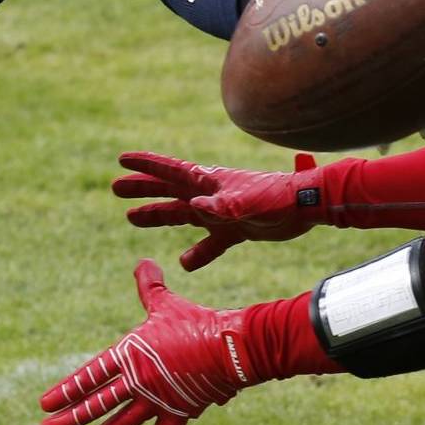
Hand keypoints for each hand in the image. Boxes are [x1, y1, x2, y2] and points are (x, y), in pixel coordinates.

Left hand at [38, 262, 263, 424]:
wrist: (232, 345)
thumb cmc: (198, 321)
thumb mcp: (167, 304)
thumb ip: (150, 288)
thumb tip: (143, 262)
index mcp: (129, 354)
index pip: (90, 376)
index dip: (66, 390)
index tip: (45, 403)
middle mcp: (137, 380)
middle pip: (96, 403)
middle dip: (69, 419)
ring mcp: (157, 399)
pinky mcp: (180, 412)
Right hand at [114, 150, 330, 270]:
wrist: (308, 208)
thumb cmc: (281, 198)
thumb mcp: (250, 202)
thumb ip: (223, 205)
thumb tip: (195, 207)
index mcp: (211, 182)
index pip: (172, 171)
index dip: (147, 166)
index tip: (122, 160)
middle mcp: (213, 195)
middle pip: (170, 190)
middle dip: (144, 189)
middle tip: (116, 188)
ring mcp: (223, 213)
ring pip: (183, 215)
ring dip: (158, 215)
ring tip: (132, 218)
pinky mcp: (237, 230)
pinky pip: (210, 243)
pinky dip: (198, 253)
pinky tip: (185, 264)